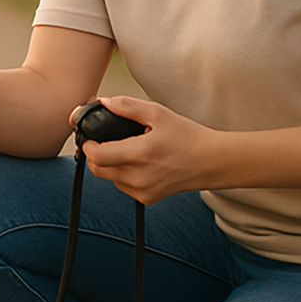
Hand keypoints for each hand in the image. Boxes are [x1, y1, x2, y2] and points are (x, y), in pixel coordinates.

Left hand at [77, 96, 216, 203]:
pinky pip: (123, 186)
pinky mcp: (147, 199)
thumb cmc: (187, 136)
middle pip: (97, 169)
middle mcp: (138, 177)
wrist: (213, 162)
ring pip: (109, 178)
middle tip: (106, 141)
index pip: (96, 156)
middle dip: (97, 155)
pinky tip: (140, 164)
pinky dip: (124, 175)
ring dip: (110, 165)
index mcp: (139, 154)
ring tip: (129, 151)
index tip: (91, 136)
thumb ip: (127, 106)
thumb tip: (103, 102)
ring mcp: (143, 191)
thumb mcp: (158, 113)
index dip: (88, 145)